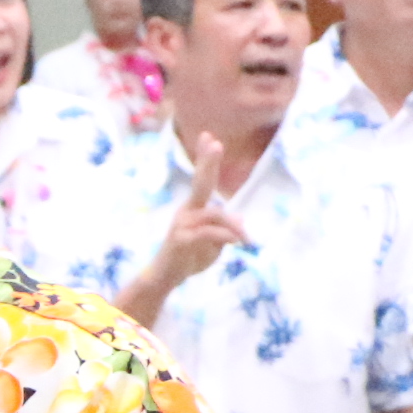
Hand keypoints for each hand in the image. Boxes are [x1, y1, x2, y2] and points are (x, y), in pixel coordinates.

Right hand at [139, 135, 248, 299]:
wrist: (167, 276)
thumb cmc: (189, 257)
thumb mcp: (213, 243)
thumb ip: (224, 229)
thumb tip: (240, 221)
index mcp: (194, 209)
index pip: (203, 180)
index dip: (205, 159)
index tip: (209, 137)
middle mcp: (187, 211)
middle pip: (200, 183)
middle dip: (207, 162)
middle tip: (214, 143)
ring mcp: (182, 224)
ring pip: (214, 215)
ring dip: (234, 226)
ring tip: (246, 239)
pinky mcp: (181, 238)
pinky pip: (209, 233)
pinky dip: (226, 236)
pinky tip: (237, 242)